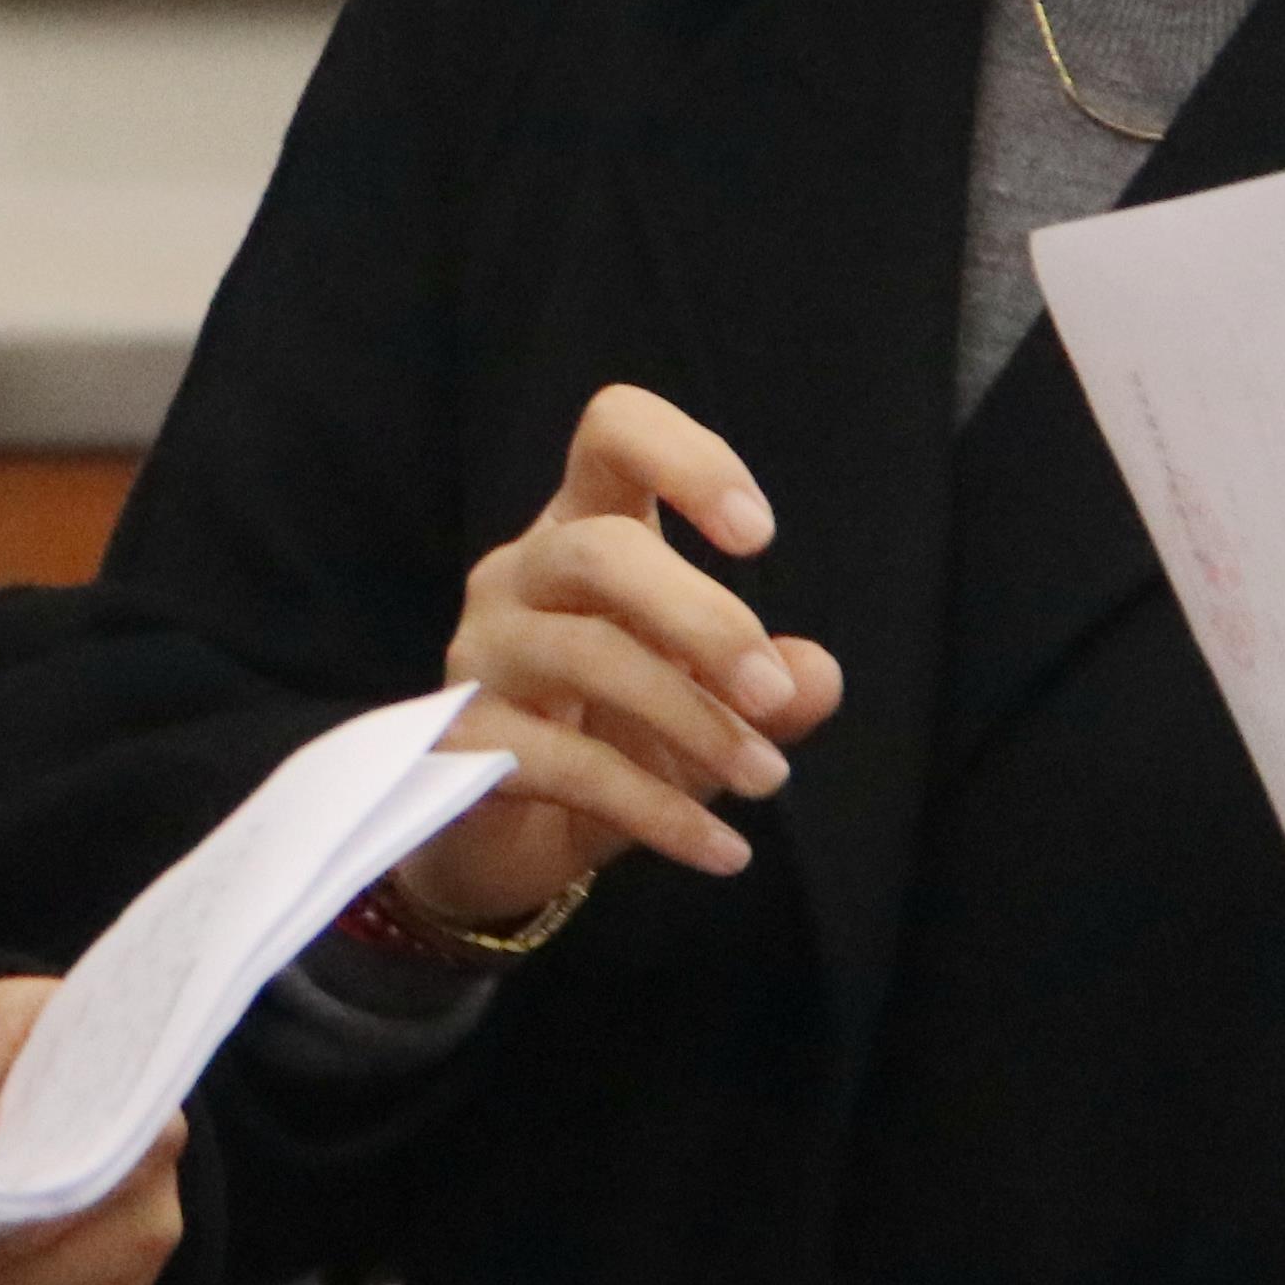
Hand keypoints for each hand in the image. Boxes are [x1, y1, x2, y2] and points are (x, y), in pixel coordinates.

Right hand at [395, 387, 839, 928]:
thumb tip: (817, 675)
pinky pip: (567, 766)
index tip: (758, 536)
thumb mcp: (710, 708)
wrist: (505, 841)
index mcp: (584, 530)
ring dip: (694, 721)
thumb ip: (771, 687)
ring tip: (767, 779)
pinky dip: (658, 812)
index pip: (613, 433)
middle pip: (601, 550)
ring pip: (586, 654)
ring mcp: (484, 654)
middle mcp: (522, 575)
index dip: (687, 459)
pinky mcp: (466, 741)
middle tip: (774, 693)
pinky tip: (723, 850)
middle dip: (704, 618)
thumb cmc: (612, 736)